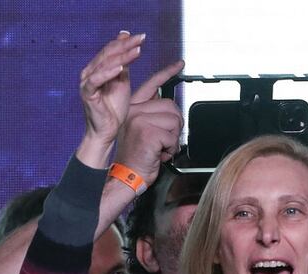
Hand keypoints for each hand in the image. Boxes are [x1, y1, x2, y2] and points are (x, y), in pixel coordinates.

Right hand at [78, 31, 144, 157]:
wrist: (106, 131)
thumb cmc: (113, 109)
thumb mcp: (122, 82)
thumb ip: (124, 65)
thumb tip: (129, 45)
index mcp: (98, 68)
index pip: (112, 50)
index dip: (126, 42)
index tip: (141, 37)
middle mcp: (90, 71)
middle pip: (109, 53)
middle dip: (126, 45)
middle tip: (141, 38)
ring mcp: (87, 81)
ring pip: (104, 63)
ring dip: (122, 56)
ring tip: (136, 50)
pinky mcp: (87, 93)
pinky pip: (97, 80)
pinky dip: (108, 72)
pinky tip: (121, 68)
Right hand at [114, 60, 184, 188]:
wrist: (127, 175)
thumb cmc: (138, 158)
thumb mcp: (145, 132)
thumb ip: (155, 117)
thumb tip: (172, 109)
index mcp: (132, 107)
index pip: (152, 84)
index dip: (168, 72)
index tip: (180, 64)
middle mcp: (133, 110)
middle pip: (171, 106)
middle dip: (175, 126)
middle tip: (164, 140)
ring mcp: (139, 119)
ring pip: (174, 121)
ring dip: (173, 139)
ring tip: (160, 148)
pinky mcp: (146, 131)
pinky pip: (173, 136)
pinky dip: (171, 149)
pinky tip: (160, 154)